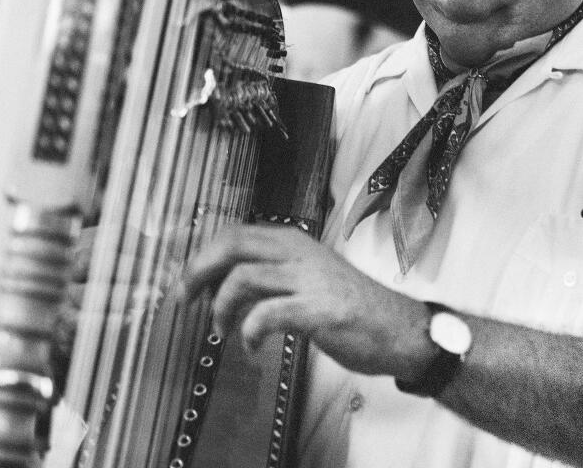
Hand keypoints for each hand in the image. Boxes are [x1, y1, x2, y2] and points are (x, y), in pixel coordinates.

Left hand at [181, 223, 431, 379]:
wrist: (398, 330)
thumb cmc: (350, 307)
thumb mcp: (307, 278)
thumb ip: (272, 274)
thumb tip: (224, 284)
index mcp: (293, 241)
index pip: (234, 234)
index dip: (203, 257)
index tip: (188, 283)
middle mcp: (298, 252)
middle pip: (232, 245)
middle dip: (198, 271)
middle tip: (184, 299)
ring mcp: (309, 279)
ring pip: (242, 278)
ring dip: (221, 308)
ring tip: (222, 332)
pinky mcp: (317, 310)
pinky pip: (265, 315)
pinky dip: (248, 333)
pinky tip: (251, 347)